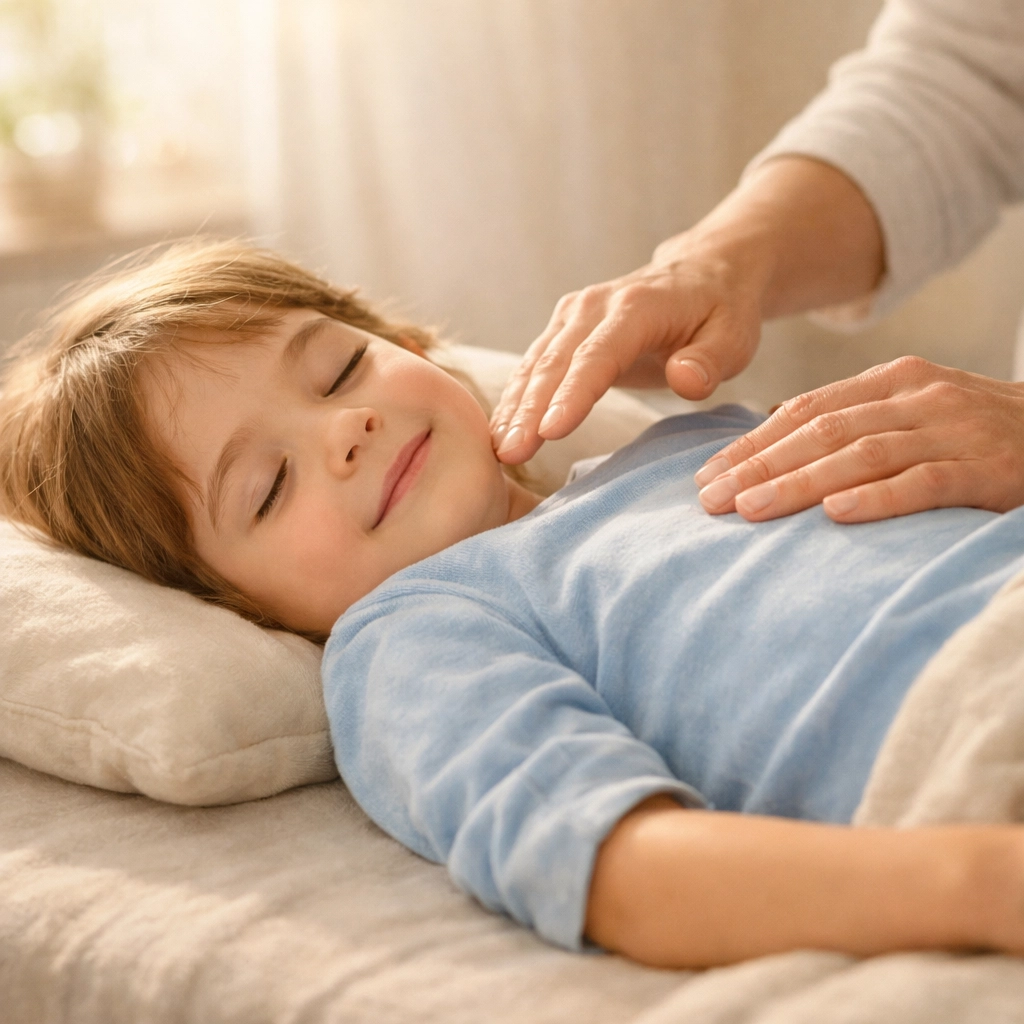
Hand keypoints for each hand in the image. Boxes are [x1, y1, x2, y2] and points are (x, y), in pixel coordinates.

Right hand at [489, 236, 765, 464]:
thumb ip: (710, 360)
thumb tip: (684, 379)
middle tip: (511, 453)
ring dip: (514, 408)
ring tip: (499, 450)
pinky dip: (515, 399)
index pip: (598, 355)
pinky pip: (532, 367)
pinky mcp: (562, 330)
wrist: (702, 272)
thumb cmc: (721, 311)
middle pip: (555, 363)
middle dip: (530, 410)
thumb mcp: (735, 336)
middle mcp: (594, 306)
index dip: (573, 394)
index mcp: (636, 307)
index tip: (551, 431)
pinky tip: (501, 432)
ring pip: (535, 366)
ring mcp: (572, 316)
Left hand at [695, 356, 1023, 522]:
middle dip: (760, 466)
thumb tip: (771, 423)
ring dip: (799, 482)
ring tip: (751, 509)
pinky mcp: (990, 469)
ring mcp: (955, 430)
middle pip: (822, 432)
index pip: (805, 411)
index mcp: (892, 381)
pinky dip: (878, 497)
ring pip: (862, 454)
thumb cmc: (977, 431)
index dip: (752, 443)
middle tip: (711, 499)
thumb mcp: (913, 408)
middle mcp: (919, 398)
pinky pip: (925, 481)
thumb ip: (850, 415)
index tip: (707, 475)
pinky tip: (836, 514)